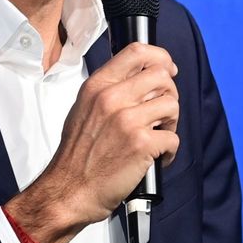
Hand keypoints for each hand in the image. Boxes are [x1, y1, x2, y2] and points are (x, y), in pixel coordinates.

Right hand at [4, 42, 178, 242]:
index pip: (137, 52)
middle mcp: (112, 98)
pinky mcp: (142, 144)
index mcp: (97, 86)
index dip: (160, 57)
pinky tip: (156, 158)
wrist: (69, 190)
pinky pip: (173, 138)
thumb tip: (139, 80)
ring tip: (158, 136)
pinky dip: (169, 151)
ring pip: (172, 105)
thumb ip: (108, 90)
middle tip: (161, 113)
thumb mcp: (83, 109)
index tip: (168, 69)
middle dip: (169, 94)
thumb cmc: (76, 155)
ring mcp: (127, 120)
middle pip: (162, 76)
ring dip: (171, 123)